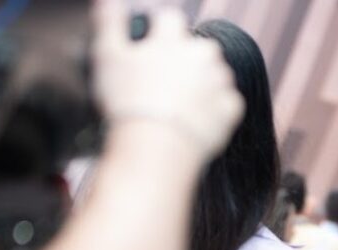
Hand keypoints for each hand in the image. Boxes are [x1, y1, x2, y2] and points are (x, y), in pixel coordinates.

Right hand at [93, 2, 242, 159]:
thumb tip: (108, 0)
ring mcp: (220, 82)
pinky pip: (226, 103)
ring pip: (215, 74)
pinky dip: (215, 110)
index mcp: (173, 39)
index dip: (160, 33)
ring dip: (202, 84)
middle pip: (198, 47)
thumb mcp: (106, 56)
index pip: (170, 19)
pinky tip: (195, 122)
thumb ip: (110, 23)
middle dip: (186, 59)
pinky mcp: (231, 109)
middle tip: (164, 84)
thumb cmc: (126, 102)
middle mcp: (203, 54)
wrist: (155, 147)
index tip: (149, 50)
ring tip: (179, 106)